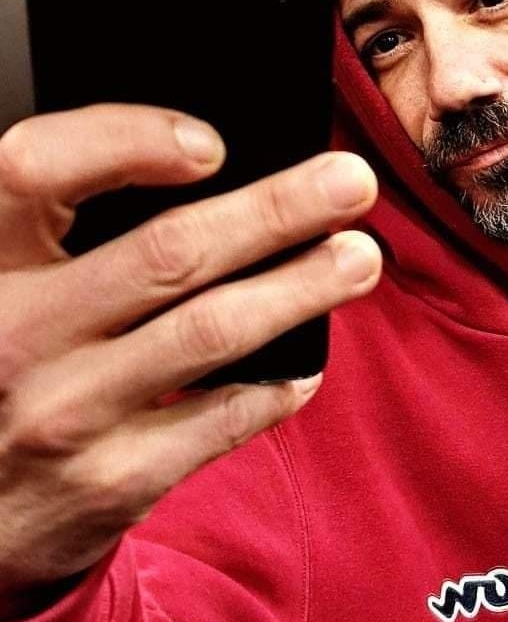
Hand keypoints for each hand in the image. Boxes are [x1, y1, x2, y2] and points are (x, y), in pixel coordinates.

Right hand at [0, 104, 380, 615]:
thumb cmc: (7, 369)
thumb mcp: (11, 289)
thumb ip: (76, 241)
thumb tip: (221, 185)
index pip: (39, 167)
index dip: (130, 140)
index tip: (211, 145)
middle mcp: (14, 333)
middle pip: (169, 251)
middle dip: (278, 210)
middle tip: (350, 183)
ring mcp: (64, 412)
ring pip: (213, 329)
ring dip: (303, 287)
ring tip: (359, 258)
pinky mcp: (110, 481)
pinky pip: (225, 418)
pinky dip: (280, 384)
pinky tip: (308, 365)